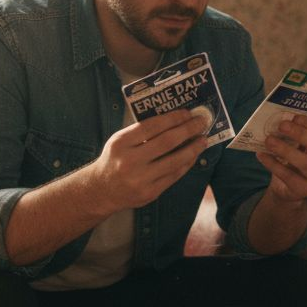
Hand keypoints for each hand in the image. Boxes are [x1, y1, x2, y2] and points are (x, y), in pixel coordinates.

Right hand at [92, 109, 209, 209]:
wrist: (102, 190)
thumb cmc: (115, 159)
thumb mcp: (120, 141)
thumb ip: (142, 132)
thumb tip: (175, 120)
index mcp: (121, 143)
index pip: (152, 126)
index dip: (173, 118)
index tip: (187, 113)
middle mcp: (130, 161)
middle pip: (166, 142)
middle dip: (188, 130)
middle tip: (202, 122)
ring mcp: (140, 179)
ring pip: (174, 161)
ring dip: (193, 148)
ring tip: (203, 139)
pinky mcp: (150, 193)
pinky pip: (174, 176)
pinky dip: (186, 164)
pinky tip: (193, 155)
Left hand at [256, 115, 306, 202]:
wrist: (287, 187)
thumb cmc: (293, 158)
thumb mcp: (297, 144)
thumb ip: (293, 133)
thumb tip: (279, 119)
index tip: (294, 117)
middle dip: (300, 134)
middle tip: (281, 125)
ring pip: (305, 162)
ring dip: (285, 150)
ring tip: (269, 141)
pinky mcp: (304, 189)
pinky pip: (288, 176)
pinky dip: (273, 164)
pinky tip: (261, 155)